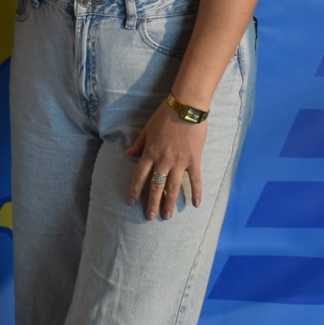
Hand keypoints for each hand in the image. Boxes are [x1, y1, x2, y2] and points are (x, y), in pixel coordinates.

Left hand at [125, 102, 205, 219]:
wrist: (187, 107)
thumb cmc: (165, 115)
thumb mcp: (147, 129)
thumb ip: (138, 144)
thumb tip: (127, 155)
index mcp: (150, 153)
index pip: (139, 176)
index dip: (135, 190)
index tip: (131, 202)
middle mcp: (163, 160)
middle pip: (156, 186)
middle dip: (152, 203)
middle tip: (151, 217)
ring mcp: (180, 162)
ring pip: (173, 187)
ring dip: (169, 202)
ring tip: (167, 216)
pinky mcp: (194, 160)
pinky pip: (195, 180)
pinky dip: (196, 192)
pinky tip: (195, 204)